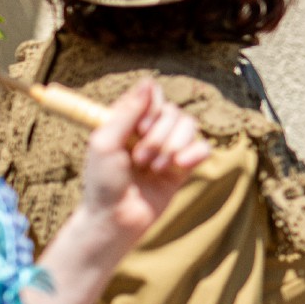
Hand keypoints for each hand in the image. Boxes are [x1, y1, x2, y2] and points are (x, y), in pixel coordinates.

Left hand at [76, 80, 211, 246]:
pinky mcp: (183, 167)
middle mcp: (149, 130)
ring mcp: (168, 148)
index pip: (152, 95)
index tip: (140, 128)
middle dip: (159, 136)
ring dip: (173, 146)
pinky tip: (179, 167)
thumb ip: (126, 112)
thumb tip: (148, 83)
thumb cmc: (102, 183)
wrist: (115, 219)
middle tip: (140, 159)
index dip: (152, 107)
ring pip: (190, 126)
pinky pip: (202, 147)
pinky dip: (194, 154)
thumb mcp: (104, 143)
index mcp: (128, 120)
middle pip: (173, 111)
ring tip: (155, 168)